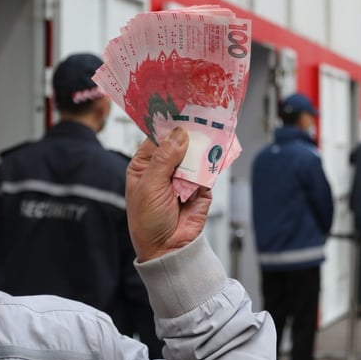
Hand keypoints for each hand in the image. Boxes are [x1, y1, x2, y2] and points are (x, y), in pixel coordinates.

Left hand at [126, 129, 211, 261]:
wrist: (168, 249)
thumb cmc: (147, 221)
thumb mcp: (150, 186)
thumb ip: (165, 159)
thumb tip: (179, 134)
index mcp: (145, 165)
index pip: (157, 137)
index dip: (167, 124)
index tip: (179, 109)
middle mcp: (164, 168)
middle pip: (179, 143)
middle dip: (189, 133)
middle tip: (200, 117)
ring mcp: (183, 177)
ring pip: (195, 155)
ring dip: (202, 147)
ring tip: (210, 131)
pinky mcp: (201, 187)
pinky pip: (208, 171)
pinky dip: (212, 163)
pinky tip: (215, 152)